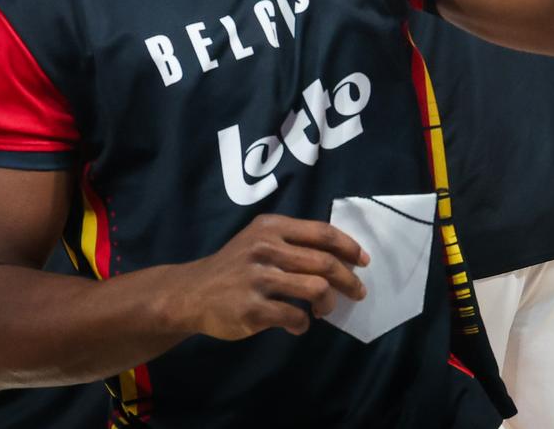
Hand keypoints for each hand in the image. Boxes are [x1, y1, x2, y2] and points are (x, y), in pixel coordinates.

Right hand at [174, 214, 367, 339]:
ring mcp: (258, 279)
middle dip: (348, 280)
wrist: (190, 293)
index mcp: (271, 227)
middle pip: (325, 262)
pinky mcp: (252, 309)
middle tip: (357, 292)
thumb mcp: (258, 240)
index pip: (322, 233)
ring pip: (316, 289)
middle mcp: (265, 249)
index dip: (349, 246)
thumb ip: (292, 242)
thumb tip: (340, 256)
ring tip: (323, 309)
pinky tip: (298, 325)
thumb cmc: (233, 266)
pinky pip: (295, 317)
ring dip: (328, 302)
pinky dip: (303, 324)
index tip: (363, 260)